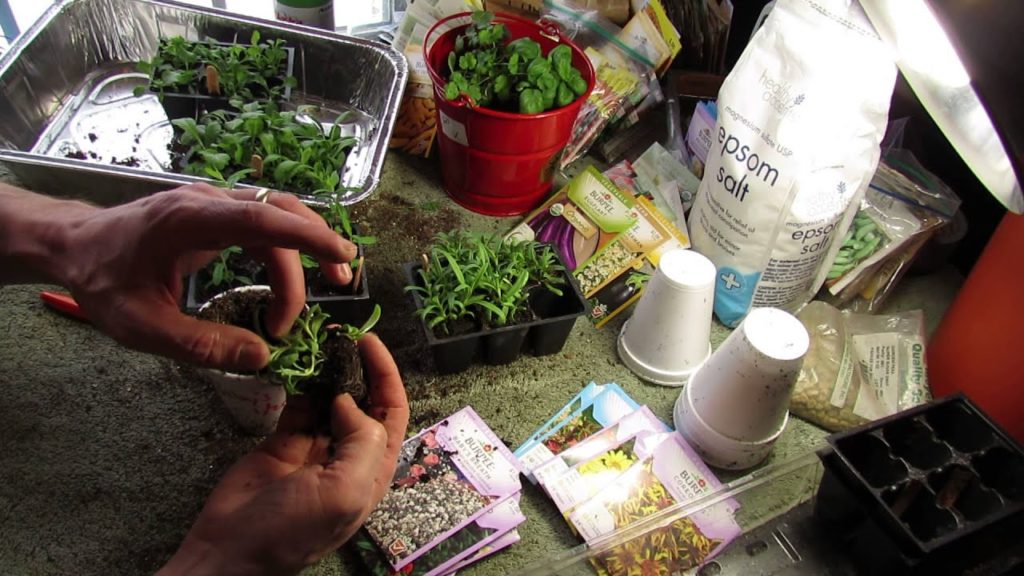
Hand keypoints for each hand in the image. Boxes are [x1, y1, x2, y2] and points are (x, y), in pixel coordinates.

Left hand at [55, 183, 356, 370]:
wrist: (72, 245)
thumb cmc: (102, 281)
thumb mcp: (142, 326)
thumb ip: (202, 344)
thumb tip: (262, 355)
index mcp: (190, 220)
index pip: (263, 219)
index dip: (308, 238)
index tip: (342, 258)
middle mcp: (207, 202)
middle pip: (281, 210)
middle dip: (317, 244)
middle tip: (340, 285)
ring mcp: (213, 203)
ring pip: (277, 212)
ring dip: (307, 244)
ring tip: (331, 282)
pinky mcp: (215, 213)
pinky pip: (263, 221)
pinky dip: (287, 246)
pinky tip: (294, 276)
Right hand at [159, 333, 408, 575]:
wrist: (230, 550)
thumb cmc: (293, 528)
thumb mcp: (344, 490)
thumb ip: (361, 441)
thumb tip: (349, 400)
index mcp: (373, 469)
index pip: (392, 412)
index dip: (386, 375)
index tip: (367, 342)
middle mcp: (349, 455)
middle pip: (364, 401)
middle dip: (357, 368)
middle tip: (338, 336)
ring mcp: (315, 447)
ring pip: (330, 397)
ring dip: (327, 371)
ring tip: (317, 344)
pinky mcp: (283, 441)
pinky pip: (298, 404)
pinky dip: (298, 383)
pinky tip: (294, 363)